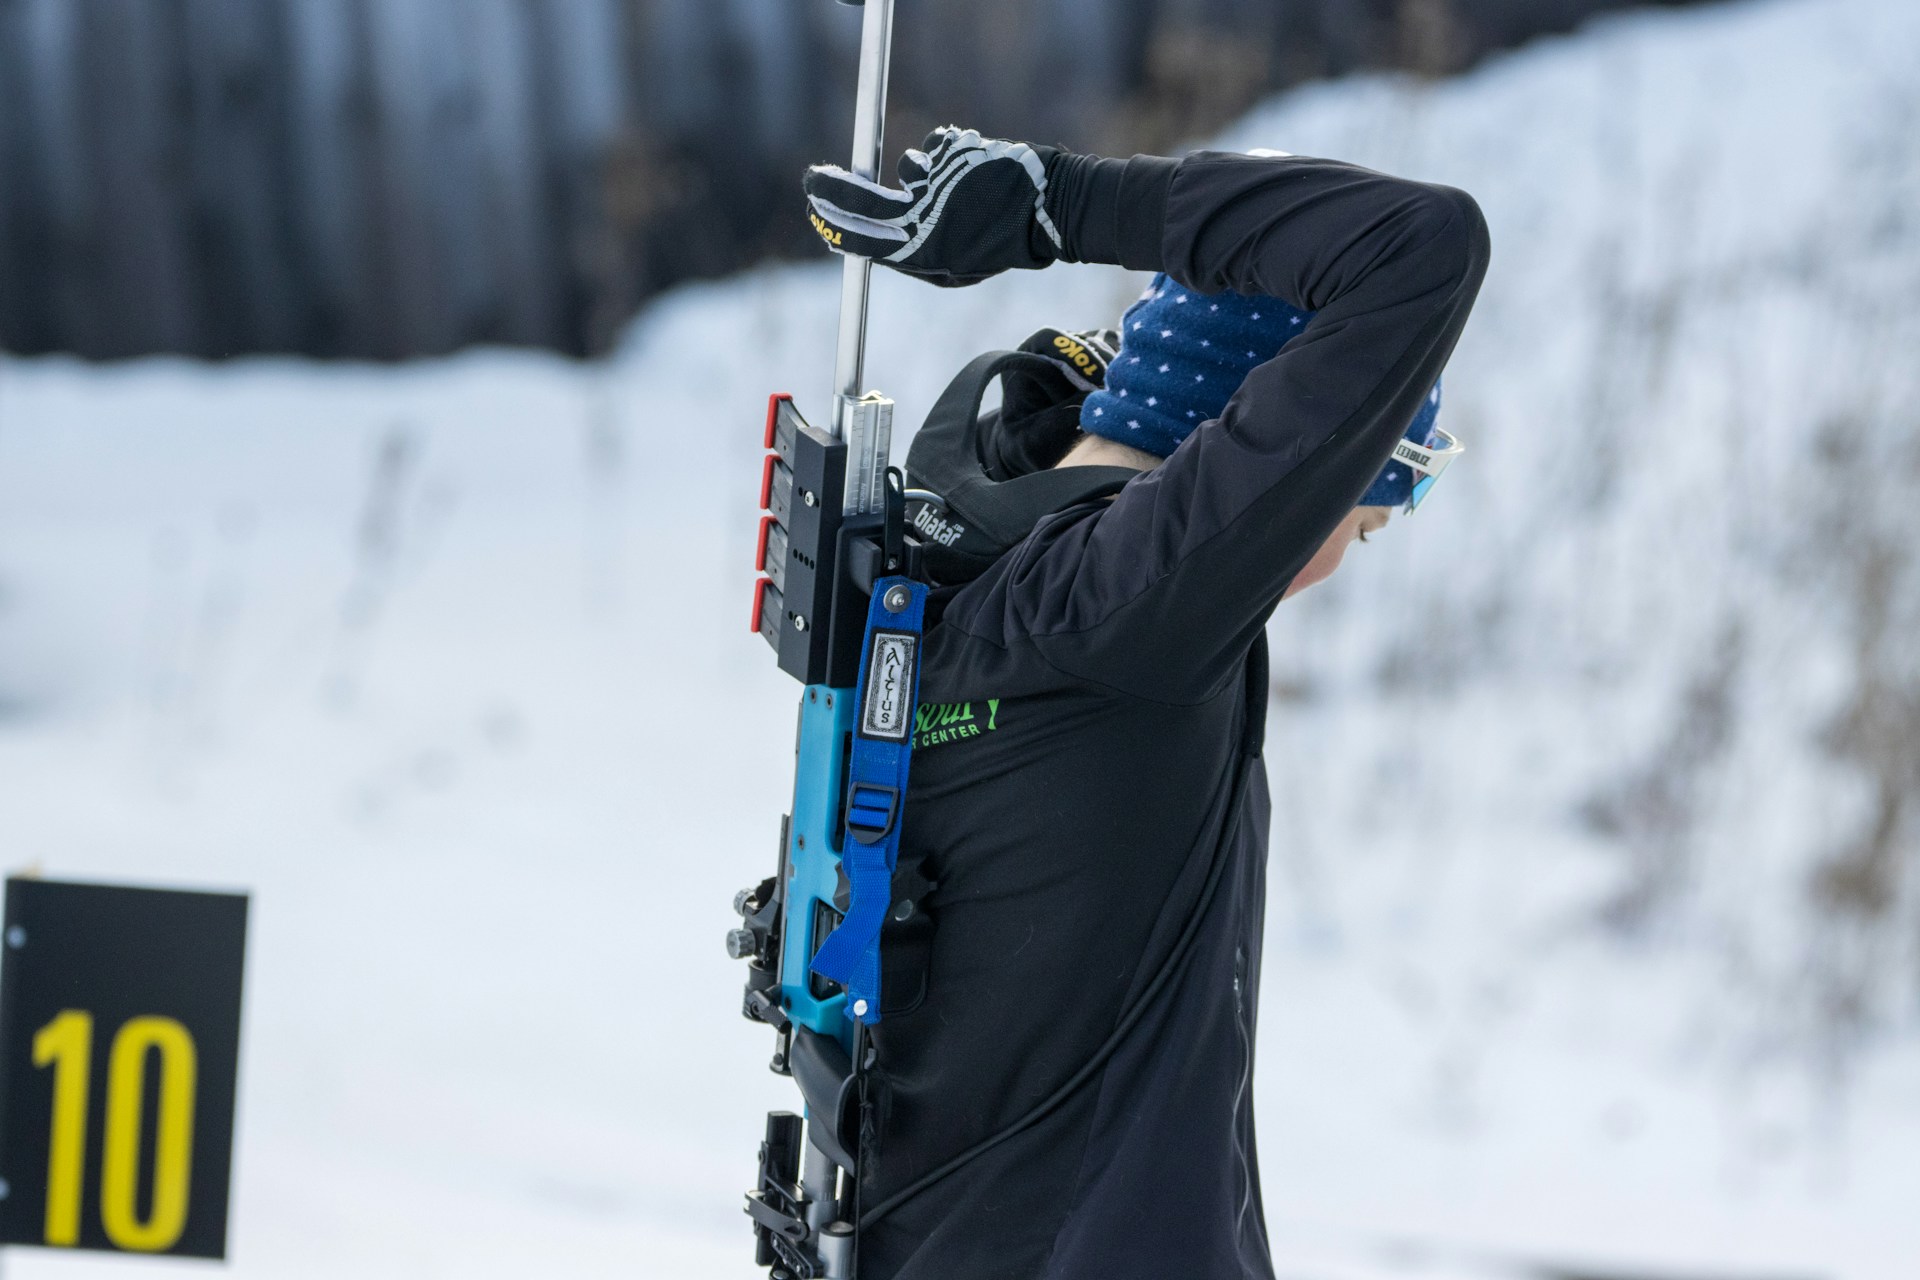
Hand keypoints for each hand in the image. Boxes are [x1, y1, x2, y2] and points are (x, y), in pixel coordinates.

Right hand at [803, 127, 1064, 286]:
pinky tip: (974, 172)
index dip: (830, 223)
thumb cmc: (1000, 246)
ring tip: (961, 189)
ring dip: (923, 176)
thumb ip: (912, 259)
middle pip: (860, 198)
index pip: (858, 237)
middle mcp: (923, 214)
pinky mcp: (953, 149)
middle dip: (831, 188)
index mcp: (921, 250)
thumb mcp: (954, 270)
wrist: (1048, 210)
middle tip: (813, 178)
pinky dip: (947, 157)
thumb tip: (870, 245)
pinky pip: (934, 148)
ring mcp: (936, 179)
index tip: (814, 210)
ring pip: (907, 169)